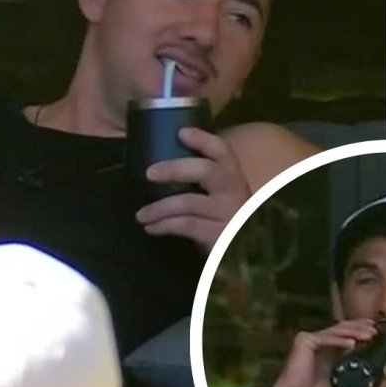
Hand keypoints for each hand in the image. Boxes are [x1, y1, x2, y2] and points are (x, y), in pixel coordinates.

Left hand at [136, 127, 250, 252]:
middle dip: (175, 168)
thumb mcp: (222, 197)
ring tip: (141, 215)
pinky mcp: (219, 235)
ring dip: (159, 208)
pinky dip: (164, 225)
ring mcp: (229, 213)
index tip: (181, 133)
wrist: (245, 254)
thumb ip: (204, 182)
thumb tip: (163, 168)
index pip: (223, 151)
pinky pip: (186, 225)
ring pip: (189, 202)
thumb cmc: (226, 220)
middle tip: (149, 173)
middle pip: (206, 171)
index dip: (203, 140)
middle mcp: (235, 191)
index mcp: (234, 177)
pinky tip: (152, 228)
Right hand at [270, 319, 378, 386]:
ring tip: (368, 335)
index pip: (346, 333)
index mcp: (327, 347)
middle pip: (342, 329)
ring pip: (336, 331)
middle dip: (360, 328)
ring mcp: (310, 338)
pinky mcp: (304, 341)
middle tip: (375, 331)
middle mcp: (319, 339)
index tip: (376, 330)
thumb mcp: (345, 386)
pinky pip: (325, 338)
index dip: (360, 329)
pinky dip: (339, 340)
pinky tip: (351, 343)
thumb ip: (365, 382)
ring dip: (353, 331)